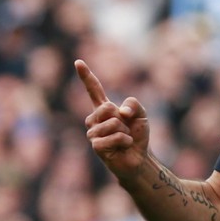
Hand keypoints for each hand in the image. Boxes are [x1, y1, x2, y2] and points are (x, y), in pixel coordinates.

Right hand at [75, 59, 149, 178]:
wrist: (138, 158)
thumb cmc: (137, 135)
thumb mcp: (141, 115)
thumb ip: (134, 104)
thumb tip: (119, 111)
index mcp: (104, 109)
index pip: (93, 90)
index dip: (86, 76)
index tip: (78, 61)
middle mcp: (94, 119)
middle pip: (106, 108)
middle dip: (122, 118)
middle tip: (125, 129)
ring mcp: (93, 133)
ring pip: (112, 124)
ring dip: (124, 131)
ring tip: (124, 139)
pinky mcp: (96, 147)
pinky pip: (113, 138)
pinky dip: (124, 141)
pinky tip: (123, 146)